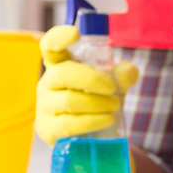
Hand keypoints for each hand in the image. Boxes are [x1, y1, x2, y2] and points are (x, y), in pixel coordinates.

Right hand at [35, 25, 138, 145]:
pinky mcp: (47, 129)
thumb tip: (128, 71)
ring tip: (115, 106)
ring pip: (68, 100)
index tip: (76, 33)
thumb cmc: (98, 104)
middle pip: (63, 73)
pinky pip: (68, 124)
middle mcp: (48, 83)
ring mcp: (44, 106)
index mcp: (60, 65)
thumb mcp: (113, 87)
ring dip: (97, 103)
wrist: (92, 139)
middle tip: (112, 88)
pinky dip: (92, 121)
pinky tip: (108, 120)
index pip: (50, 46)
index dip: (59, 37)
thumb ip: (121, 77)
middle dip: (91, 79)